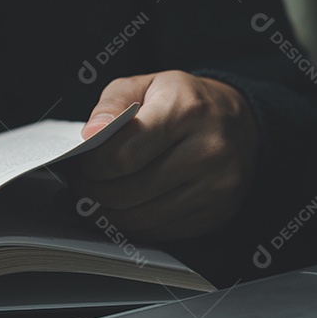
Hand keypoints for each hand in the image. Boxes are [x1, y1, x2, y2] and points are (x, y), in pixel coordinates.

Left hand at [72, 71, 257, 240]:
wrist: (239, 124)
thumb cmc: (185, 103)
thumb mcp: (147, 85)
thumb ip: (112, 105)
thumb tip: (90, 135)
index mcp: (186, 111)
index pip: (122, 156)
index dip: (90, 165)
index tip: (80, 162)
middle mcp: (208, 152)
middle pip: (125, 193)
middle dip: (90, 192)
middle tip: (78, 181)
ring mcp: (215, 188)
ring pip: (137, 219)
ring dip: (104, 212)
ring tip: (92, 195)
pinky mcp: (215, 214)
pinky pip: (156, 232)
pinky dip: (129, 225)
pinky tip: (119, 208)